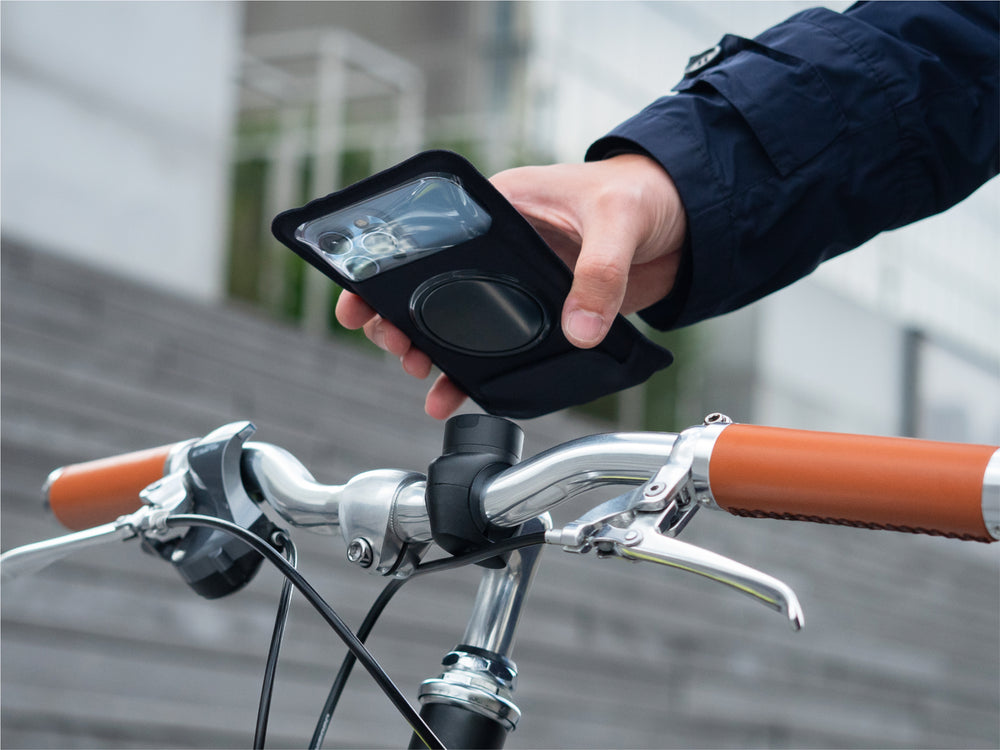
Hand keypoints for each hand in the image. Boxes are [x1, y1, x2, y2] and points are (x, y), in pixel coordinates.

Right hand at [335, 153, 687, 418]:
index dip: (390, 268)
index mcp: (504, 207)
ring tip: (417, 372)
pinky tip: (460, 394)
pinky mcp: (546, 311)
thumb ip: (598, 273)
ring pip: (464, 320)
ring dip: (436, 348)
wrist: (688, 217)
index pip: (431, 236)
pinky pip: (505, 345)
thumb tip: (576, 330)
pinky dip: (482, 371)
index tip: (361, 297)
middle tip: (391, 342)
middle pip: (437, 285)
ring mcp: (521, 282)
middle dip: (405, 316)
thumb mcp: (618, 222)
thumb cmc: (644, 192)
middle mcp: (503, 247)